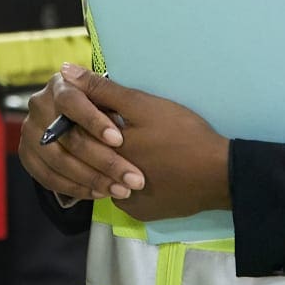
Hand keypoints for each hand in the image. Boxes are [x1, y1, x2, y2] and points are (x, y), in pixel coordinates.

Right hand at [18, 63, 145, 203]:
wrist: (87, 129)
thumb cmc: (106, 110)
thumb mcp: (112, 98)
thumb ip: (105, 92)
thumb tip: (83, 77)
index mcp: (60, 85)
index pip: (71, 101)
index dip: (94, 121)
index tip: (118, 140)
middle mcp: (40, 106)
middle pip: (69, 137)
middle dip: (106, 161)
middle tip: (133, 178)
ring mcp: (30, 132)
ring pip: (60, 162)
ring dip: (94, 179)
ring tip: (122, 190)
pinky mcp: (28, 156)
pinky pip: (50, 178)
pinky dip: (77, 188)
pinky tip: (100, 192)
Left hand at [68, 71, 231, 222]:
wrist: (219, 174)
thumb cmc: (181, 134)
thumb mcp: (143, 105)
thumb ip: (103, 89)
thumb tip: (65, 72)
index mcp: (105, 151)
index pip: (78, 131)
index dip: (86, 117)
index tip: (102, 110)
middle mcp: (107, 180)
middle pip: (91, 156)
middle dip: (98, 139)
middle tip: (125, 129)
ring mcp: (124, 201)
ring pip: (105, 177)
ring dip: (112, 161)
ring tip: (139, 147)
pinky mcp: (140, 213)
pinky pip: (124, 193)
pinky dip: (128, 180)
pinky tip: (147, 167)